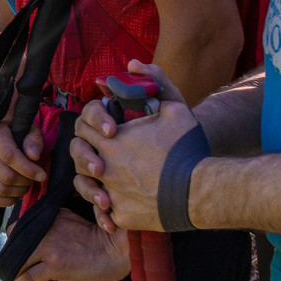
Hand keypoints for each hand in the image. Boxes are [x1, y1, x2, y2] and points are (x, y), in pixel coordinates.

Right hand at [0, 119, 46, 206]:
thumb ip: (34, 140)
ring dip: (18, 192)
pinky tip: (14, 194)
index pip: (9, 156)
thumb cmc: (18, 133)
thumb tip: (33, 156)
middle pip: (6, 176)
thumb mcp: (30, 130)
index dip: (28, 169)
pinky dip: (6, 201)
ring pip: (0, 189)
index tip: (42, 175)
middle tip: (32, 179)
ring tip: (24, 185)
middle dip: (26, 182)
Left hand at [12, 208, 130, 280]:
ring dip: (15, 270)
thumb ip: (54, 221)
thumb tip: (40, 231)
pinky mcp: (54, 266)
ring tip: (17, 277)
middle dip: (13, 253)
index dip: (17, 238)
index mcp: (50, 215)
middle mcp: (45, 228)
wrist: (117, 250)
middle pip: (13, 238)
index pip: (20, 224)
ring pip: (17, 259)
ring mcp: (48, 247)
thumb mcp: (73, 219)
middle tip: (18, 264)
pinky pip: (26, 278)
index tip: (21, 248)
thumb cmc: (100, 238)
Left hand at [72, 60, 197, 233]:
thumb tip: (132, 63)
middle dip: (86, 151)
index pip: (83, 125)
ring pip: (86, 186)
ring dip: (93, 182)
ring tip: (106, 180)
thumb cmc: (187, 148)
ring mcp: (111, 193)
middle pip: (78, 155)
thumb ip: (153, 80)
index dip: (92, 124)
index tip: (108, 129)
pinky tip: (117, 205)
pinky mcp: (121, 216)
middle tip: (101, 154)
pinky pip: (104, 213)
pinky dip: (108, 209)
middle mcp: (105, 167)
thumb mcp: (174, 106)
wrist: (201, 190)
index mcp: (111, 140)